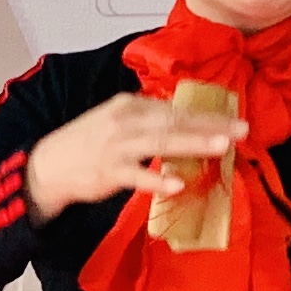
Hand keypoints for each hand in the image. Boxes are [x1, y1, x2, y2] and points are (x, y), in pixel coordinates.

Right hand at [24, 92, 239, 221]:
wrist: (49, 165)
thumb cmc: (88, 143)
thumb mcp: (118, 120)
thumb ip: (149, 120)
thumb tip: (185, 123)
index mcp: (131, 105)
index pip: (175, 108)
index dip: (207, 114)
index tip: (234, 119)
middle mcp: (126, 120)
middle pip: (175, 121)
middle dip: (210, 125)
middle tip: (241, 130)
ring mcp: (117, 146)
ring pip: (161, 142)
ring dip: (193, 143)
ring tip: (221, 147)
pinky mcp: (108, 172)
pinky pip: (137, 176)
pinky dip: (157, 180)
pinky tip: (178, 185)